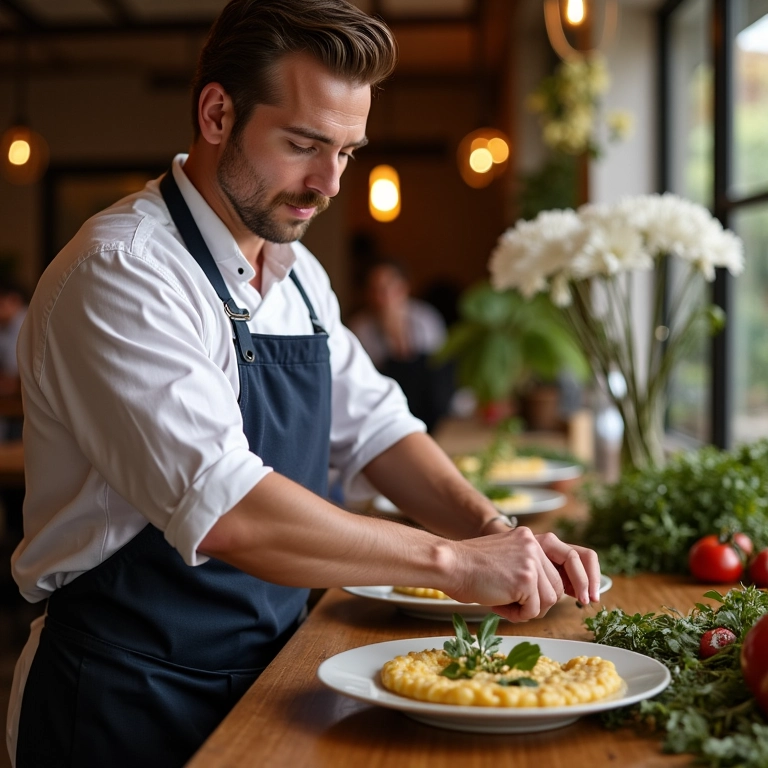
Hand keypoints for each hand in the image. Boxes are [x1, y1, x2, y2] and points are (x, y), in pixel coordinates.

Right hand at [447, 527, 599, 622]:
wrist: (450, 564)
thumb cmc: (471, 569)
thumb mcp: (507, 559)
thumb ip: (531, 568)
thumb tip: (557, 593)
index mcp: (531, 538)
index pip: (576, 555)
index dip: (588, 577)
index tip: (591, 596)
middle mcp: (535, 544)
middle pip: (559, 586)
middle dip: (545, 602)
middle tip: (535, 606)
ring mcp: (531, 560)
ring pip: (549, 600)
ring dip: (527, 609)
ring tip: (503, 599)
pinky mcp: (525, 578)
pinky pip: (533, 610)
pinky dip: (516, 614)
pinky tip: (498, 602)